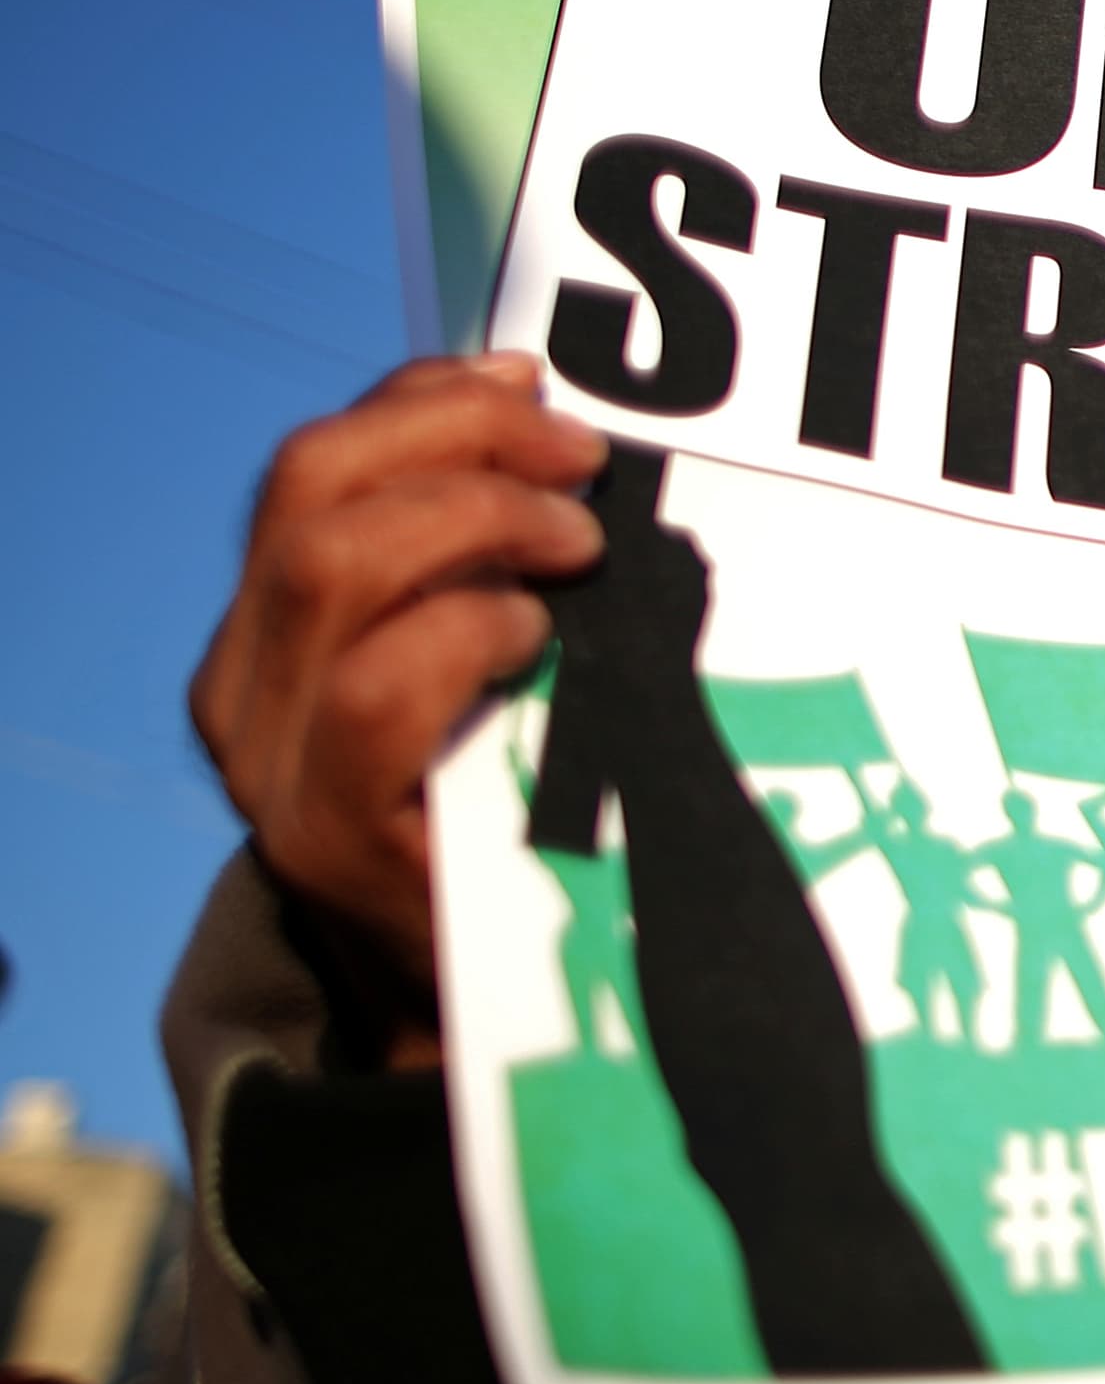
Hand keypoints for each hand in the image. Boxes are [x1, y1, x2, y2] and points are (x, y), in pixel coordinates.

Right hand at [189, 355, 607, 1030]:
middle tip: (582, 460)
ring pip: (330, 566)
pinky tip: (536, 634)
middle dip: (460, 439)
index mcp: (270, 627)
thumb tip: (556, 428)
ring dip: (474, 520)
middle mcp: (243, 685)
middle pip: (312, 489)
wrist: (481, 1002)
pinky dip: (465, 634)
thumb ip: (480, 568)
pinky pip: (376, 691)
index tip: (533, 381)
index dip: (421, 399)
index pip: (314, 463)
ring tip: (576, 545)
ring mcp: (269, 762)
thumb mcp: (478, 669)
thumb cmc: (504, 812)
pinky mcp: (325, 836)